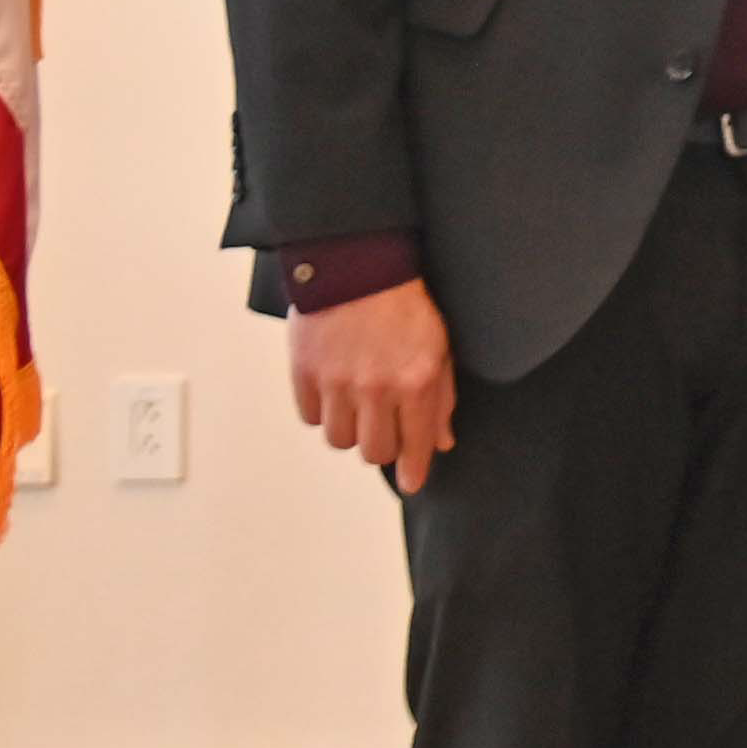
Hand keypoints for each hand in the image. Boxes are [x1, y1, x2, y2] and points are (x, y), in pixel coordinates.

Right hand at [296, 278, 457, 490]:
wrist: (357, 264)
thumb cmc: (406, 304)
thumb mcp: (440, 347)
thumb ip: (442, 398)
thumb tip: (442, 442)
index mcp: (416, 381)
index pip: (414, 444)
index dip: (413, 470)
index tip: (411, 483)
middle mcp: (376, 387)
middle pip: (372, 452)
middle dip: (381, 446)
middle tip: (384, 428)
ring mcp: (336, 381)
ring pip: (339, 440)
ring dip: (350, 430)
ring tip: (358, 405)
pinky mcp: (304, 372)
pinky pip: (310, 417)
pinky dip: (322, 411)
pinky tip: (334, 391)